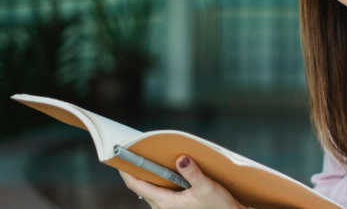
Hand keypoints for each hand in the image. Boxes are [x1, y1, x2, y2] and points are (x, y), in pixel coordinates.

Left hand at [120, 155, 247, 208]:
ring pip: (149, 190)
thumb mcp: (208, 188)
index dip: (126, 172)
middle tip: (132, 153)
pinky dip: (157, 180)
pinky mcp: (175, 206)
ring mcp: (168, 207)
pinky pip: (158, 192)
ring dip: (147, 175)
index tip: (118, 158)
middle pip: (140, 187)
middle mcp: (163, 206)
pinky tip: (166, 170)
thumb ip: (193, 173)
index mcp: (166, 203)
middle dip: (135, 170)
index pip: (137, 186)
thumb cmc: (218, 206)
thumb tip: (181, 158)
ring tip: (147, 158)